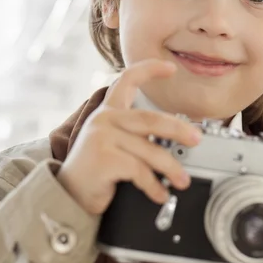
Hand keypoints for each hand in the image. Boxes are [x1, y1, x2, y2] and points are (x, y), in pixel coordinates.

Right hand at [56, 59, 201, 215]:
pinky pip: (139, 170)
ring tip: (182, 180)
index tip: (170, 67)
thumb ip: (137, 136)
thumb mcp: (115, 145)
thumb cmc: (96, 171)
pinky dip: (154, 186)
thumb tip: (178, 141)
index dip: (149, 69)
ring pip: (149, 150)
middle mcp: (104, 119)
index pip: (127, 80)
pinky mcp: (104, 157)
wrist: (67, 196)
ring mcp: (103, 137)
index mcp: (108, 112)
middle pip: (150, 119)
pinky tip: (160, 194)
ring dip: (170, 167)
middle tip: (196, 139)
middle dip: (178, 129)